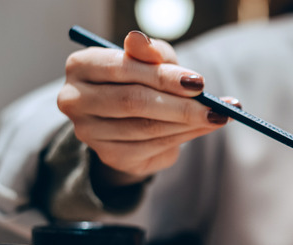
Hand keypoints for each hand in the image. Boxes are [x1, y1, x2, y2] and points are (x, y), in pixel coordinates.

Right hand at [57, 30, 237, 185]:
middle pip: (133, 101)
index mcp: (80, 66)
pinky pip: (152, 146)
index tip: (199, 82)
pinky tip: (203, 128)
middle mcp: (75, 100)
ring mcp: (89, 132)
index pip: (122, 68)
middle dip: (180, 105)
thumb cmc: (141, 80)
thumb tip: (139, 40)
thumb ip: (149, 51)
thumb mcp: (149, 60)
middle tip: (215, 108)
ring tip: (218, 117)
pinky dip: (183, 137)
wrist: (130, 119)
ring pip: (146, 127)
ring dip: (188, 123)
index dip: (163, 76)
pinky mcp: (109, 156)